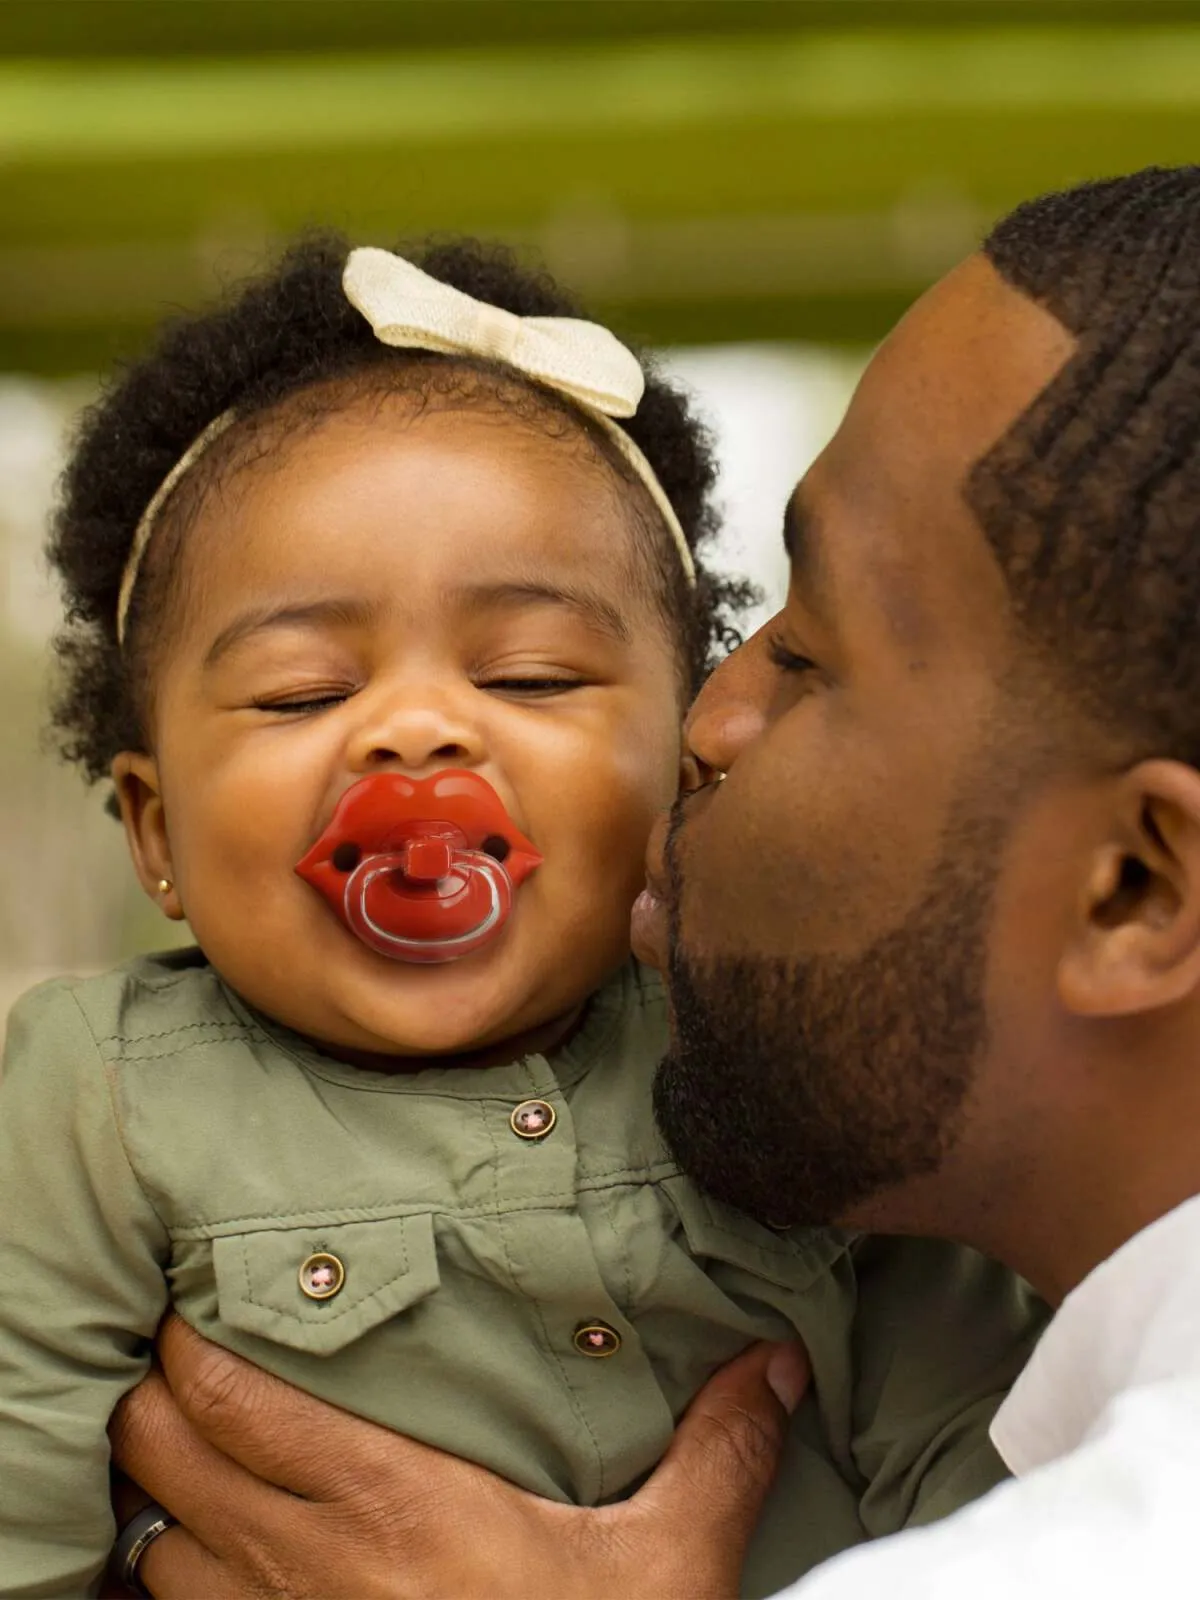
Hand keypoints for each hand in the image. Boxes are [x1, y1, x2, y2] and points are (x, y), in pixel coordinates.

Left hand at [108, 1315, 808, 1599]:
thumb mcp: (667, 1565)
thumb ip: (716, 1454)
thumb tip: (774, 1363)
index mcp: (395, 1505)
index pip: (238, 1401)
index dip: (192, 1346)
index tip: (199, 1306)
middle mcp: (310, 1567)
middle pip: (163, 1452)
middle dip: (154, 1397)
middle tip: (183, 1363)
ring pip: (152, 1541)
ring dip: (158, 1492)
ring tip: (191, 1454)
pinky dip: (167, 1578)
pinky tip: (208, 1558)